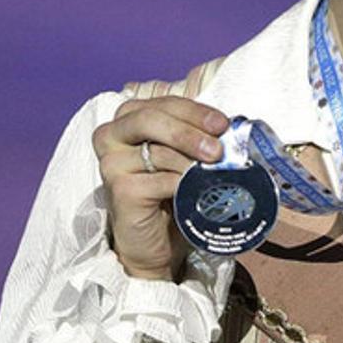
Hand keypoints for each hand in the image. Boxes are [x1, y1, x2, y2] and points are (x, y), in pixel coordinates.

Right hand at [93, 96, 227, 279]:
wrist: (158, 238)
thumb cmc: (172, 190)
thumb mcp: (185, 155)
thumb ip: (198, 136)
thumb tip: (230, 129)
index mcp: (130, 118)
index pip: (164, 104)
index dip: (195, 112)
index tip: (222, 124)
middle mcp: (112, 136)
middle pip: (150, 119)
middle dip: (189, 132)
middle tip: (217, 150)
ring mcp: (112, 164)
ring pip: (157, 152)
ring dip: (192, 163)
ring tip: (213, 174)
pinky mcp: (118, 190)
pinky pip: (158, 180)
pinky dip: (182, 184)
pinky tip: (194, 191)